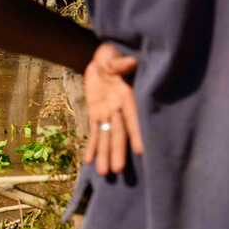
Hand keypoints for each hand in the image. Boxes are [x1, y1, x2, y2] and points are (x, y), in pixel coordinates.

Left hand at [82, 42, 141, 176]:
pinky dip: (91, 146)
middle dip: (118, 151)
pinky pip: (93, 132)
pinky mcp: (95, 113)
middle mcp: (118, 109)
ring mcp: (107, 113)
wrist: (101, 59)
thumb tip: (130, 62)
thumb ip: (120, 63)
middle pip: (118, 133)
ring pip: (105, 137)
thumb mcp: (113, 57)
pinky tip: (88, 162)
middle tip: (118, 171)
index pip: (132, 117)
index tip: (140, 150)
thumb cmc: (112, 55)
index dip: (136, 133)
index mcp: (126, 97)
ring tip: (104, 173)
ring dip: (104, 155)